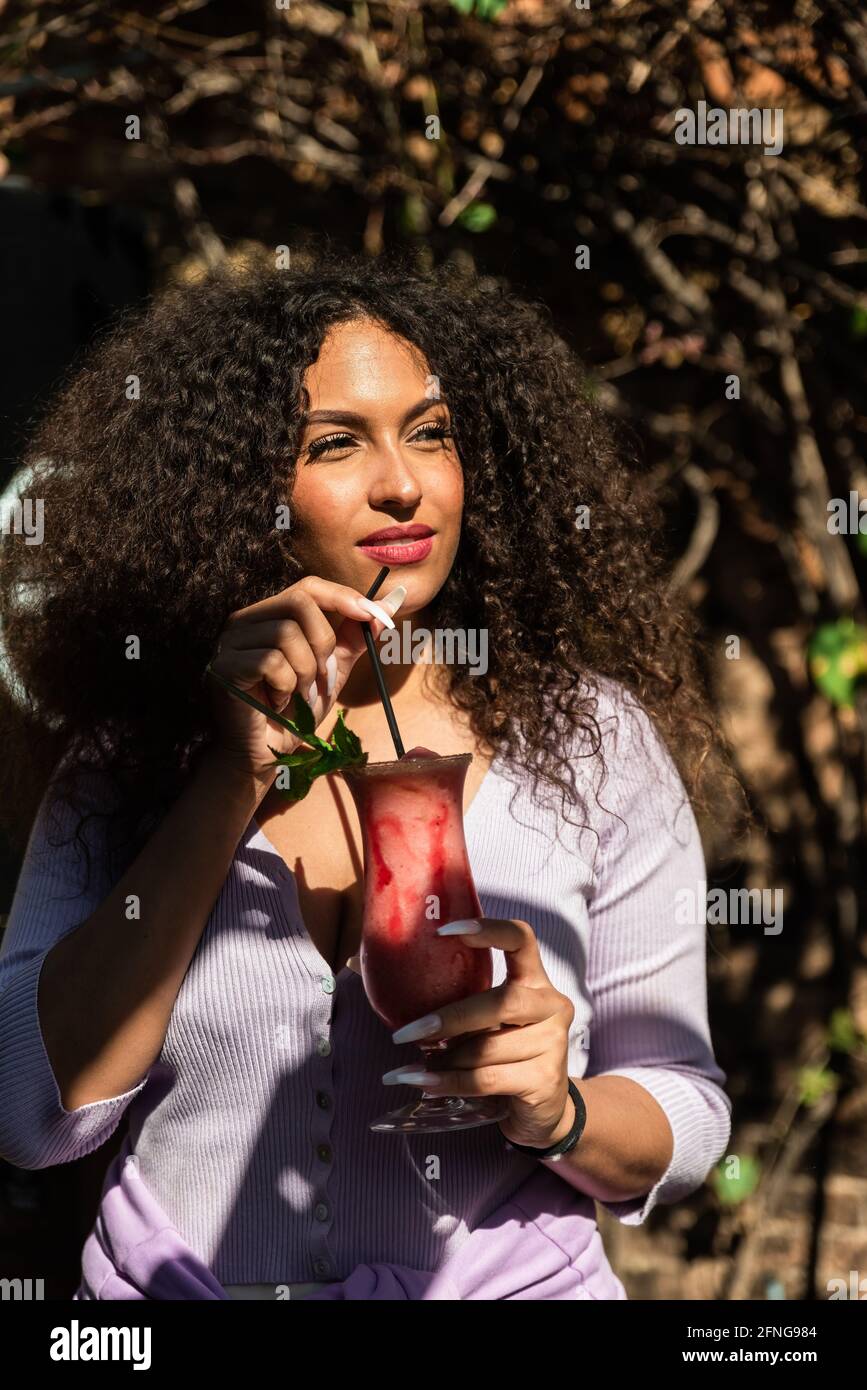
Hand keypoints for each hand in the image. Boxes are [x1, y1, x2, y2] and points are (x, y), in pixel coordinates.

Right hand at [204, 575, 404, 776]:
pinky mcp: (224, 665)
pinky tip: (278, 703)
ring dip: (306, 672)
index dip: (344, 597)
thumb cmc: (294, 712)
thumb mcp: (332, 669)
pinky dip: (286, 687)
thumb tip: (389, 604)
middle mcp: (245, 621)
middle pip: (300, 603)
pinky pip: (271, 662)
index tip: (374, 617)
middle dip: (324, 643)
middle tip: (323, 678)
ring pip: (287, 634)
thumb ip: (355, 636)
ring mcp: (230, 642)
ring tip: (299, 695)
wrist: (267, 755)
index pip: (308, 587)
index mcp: (269, 616)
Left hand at [381, 918, 577, 1150]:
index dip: (488, 930)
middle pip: (499, 1002)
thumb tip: (381, 980)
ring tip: (411, 1069)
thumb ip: (460, 1004)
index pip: (521, 938)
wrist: (544, 1110)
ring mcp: (554, 1043)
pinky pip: (487, 1078)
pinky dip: (449, 1083)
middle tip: (403, 1034)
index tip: (444, 933)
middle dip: (447, 1019)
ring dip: (444, 1061)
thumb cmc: (505, 1055)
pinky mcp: (546, 1079)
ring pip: (487, 1047)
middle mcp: (551, 1005)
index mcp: (536, 980)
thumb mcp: (489, 1024)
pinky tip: (423, 1085)